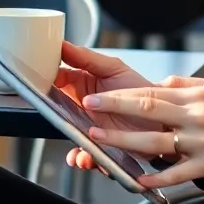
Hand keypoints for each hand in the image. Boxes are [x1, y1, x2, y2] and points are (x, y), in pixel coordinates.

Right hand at [55, 44, 165, 174]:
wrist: (163, 117)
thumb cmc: (139, 90)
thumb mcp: (114, 69)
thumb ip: (87, 58)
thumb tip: (63, 45)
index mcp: (83, 85)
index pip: (57, 80)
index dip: (46, 81)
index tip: (40, 81)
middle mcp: (82, 108)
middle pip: (57, 111)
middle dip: (52, 114)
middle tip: (53, 114)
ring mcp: (89, 129)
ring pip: (69, 137)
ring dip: (71, 143)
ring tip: (78, 147)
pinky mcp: (100, 148)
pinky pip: (85, 156)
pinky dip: (83, 159)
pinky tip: (87, 157)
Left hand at [81, 77, 203, 188]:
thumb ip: (187, 86)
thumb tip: (160, 84)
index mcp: (197, 96)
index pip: (152, 93)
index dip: (121, 95)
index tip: (98, 97)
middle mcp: (197, 116)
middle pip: (148, 111)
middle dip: (114, 110)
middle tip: (88, 110)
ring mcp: (203, 141)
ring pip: (155, 143)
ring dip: (123, 142)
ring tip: (98, 141)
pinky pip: (177, 173)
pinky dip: (156, 177)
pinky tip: (137, 178)